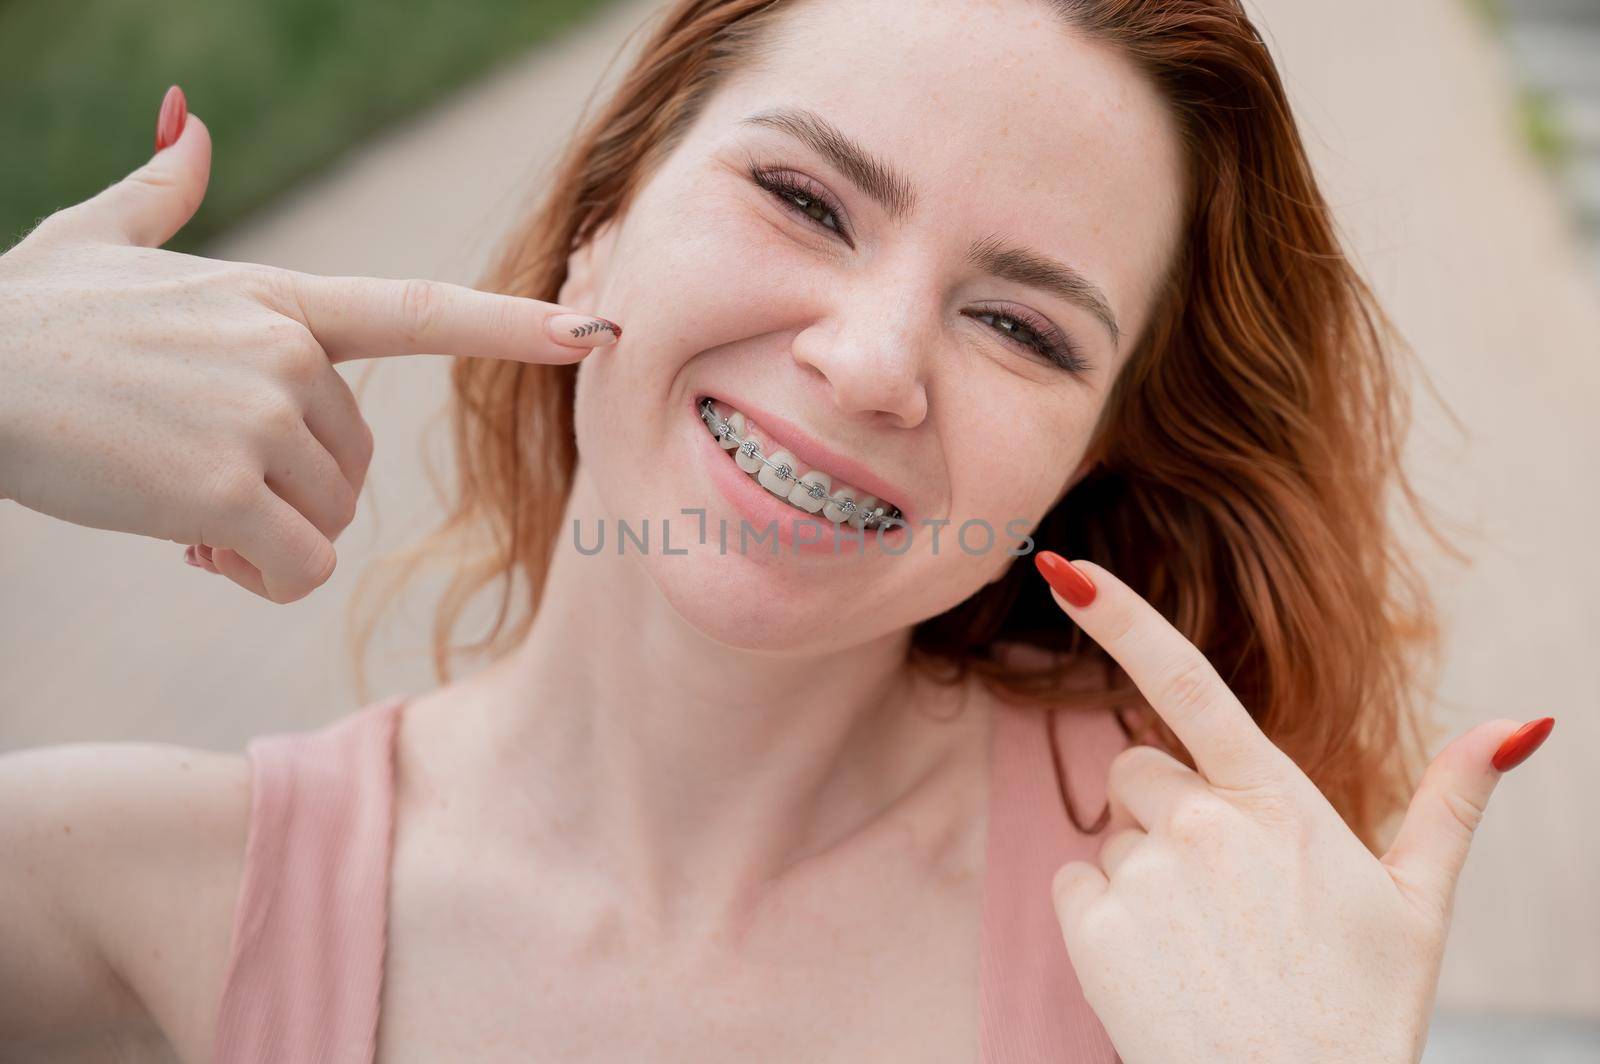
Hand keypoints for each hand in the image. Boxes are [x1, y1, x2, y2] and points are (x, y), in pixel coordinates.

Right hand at [0, 87, 621, 603]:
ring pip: (326, 521)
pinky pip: (296, 570)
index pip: (423, 309)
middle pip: (354, 466)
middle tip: (198, 473)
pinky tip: (189, 547)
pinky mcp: (222, 492)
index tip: (594, 330)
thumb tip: (186, 119)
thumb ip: (163, 191)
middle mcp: (287, 354)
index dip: (515, 324)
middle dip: (289, 491)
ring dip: (264, 534)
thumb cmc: (29, 315)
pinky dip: (254, 578)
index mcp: (279, 299)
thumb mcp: (99, 239)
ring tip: (180, 499)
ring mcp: (259, 420)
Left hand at [1033, 552, 1554, 1063]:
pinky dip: (1102, 918)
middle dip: (1169, 811)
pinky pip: (1075, 885)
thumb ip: (1450, 801)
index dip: (1125, 620)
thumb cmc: (1361, 1009)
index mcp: (1278, 802)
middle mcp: (1203, 825)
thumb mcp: (1417, 903)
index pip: (1192, 685)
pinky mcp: (1094, 928)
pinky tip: (1159, 966)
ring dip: (1142, 871)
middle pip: (1140, 771)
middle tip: (1225, 894)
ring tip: (1204, 944)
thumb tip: (1520, 722)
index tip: (1067, 572)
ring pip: (1113, 835)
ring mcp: (1144, 876)